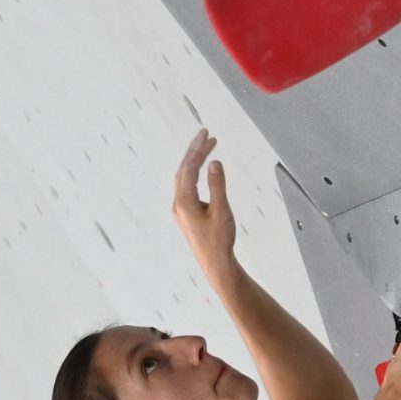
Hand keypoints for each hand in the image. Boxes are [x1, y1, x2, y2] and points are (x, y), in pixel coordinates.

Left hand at [172, 127, 237, 279]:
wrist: (215, 265)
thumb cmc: (219, 242)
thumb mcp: (222, 212)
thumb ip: (217, 186)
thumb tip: (214, 163)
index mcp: (184, 201)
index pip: (190, 168)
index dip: (199, 150)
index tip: (209, 137)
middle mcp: (178, 203)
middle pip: (183, 169)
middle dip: (195, 151)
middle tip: (206, 135)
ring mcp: (180, 209)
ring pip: (183, 177)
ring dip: (193, 161)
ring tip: (205, 148)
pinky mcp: (185, 214)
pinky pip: (186, 186)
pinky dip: (193, 173)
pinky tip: (200, 171)